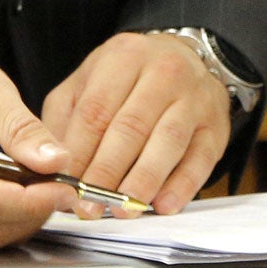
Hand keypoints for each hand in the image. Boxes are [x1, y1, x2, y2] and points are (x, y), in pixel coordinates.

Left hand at [41, 31, 231, 216]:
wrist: (187, 58)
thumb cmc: (129, 77)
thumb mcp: (89, 80)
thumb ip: (66, 117)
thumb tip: (50, 164)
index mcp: (124, 57)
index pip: (96, 110)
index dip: (79, 152)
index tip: (65, 186)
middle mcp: (163, 72)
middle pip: (130, 127)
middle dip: (107, 172)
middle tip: (89, 206)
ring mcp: (194, 98)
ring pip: (167, 142)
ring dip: (143, 181)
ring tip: (122, 210)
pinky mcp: (216, 125)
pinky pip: (200, 159)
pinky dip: (182, 186)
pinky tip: (162, 205)